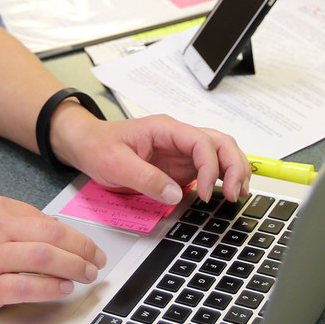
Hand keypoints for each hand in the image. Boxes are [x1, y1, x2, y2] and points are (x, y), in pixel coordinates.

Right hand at [0, 194, 106, 317]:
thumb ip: (10, 218)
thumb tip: (51, 228)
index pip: (46, 219)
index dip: (74, 235)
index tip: (87, 246)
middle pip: (54, 237)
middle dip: (84, 250)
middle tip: (98, 261)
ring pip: (46, 259)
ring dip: (75, 268)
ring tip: (87, 275)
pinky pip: (27, 287)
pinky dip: (51, 288)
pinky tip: (63, 290)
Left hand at [49, 105, 248, 205]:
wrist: (86, 145)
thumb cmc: (98, 146)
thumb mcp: (115, 163)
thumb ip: (145, 179)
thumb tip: (175, 194)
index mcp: (164, 129)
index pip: (201, 141)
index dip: (211, 167)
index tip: (206, 192)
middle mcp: (178, 137)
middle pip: (221, 142)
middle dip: (234, 165)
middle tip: (235, 192)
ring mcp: (181, 151)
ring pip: (220, 153)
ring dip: (234, 170)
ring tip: (238, 192)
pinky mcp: (180, 166)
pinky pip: (209, 168)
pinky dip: (223, 178)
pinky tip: (227, 192)